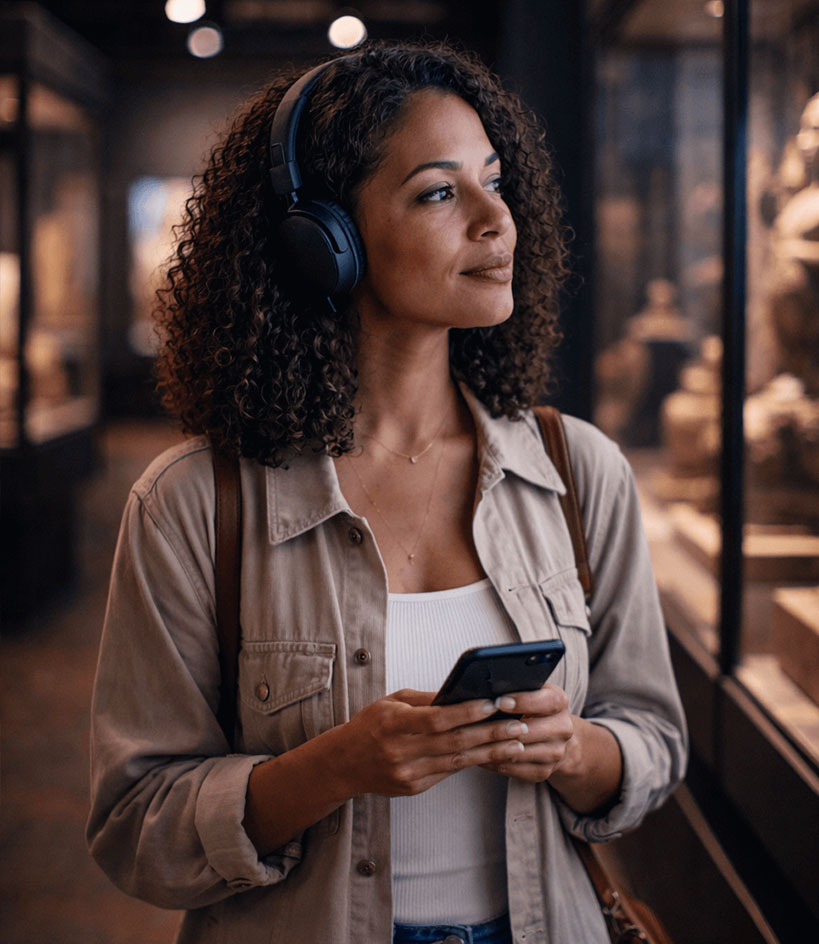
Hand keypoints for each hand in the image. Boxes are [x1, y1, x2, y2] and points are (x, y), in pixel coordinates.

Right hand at [336, 689, 530, 797]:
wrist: (344, 764)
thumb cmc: (370, 725)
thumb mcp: (393, 702)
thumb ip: (427, 700)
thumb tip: (464, 694)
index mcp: (393, 724)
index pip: (437, 719)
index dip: (468, 712)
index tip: (494, 703)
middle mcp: (400, 751)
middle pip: (454, 743)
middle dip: (490, 733)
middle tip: (519, 725)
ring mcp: (408, 774)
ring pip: (458, 762)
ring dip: (491, 751)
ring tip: (517, 742)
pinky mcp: (414, 788)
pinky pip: (449, 773)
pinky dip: (473, 762)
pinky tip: (494, 754)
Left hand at [482, 683, 574, 782]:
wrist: (554, 735)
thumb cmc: (533, 705)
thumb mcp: (531, 690)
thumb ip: (517, 687)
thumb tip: (489, 687)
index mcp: (560, 702)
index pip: (546, 701)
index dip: (522, 701)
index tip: (500, 701)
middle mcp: (563, 728)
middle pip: (532, 730)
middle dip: (504, 727)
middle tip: (481, 724)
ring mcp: (555, 752)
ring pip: (521, 752)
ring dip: (496, 748)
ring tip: (474, 741)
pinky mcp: (544, 771)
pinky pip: (516, 769)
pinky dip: (496, 763)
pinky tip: (480, 755)